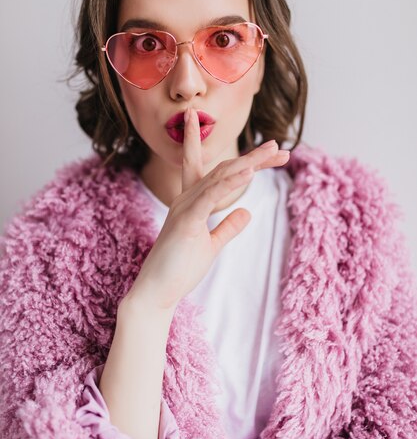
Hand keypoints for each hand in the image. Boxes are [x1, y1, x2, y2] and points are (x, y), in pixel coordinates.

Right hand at [126, 108, 289, 310]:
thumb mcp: (212, 244)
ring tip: (273, 151)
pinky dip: (231, 182)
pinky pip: (211, 195)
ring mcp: (186, 206)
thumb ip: (228, 227)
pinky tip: (250, 172)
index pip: (216, 172)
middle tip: (280, 147)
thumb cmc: (180, 268)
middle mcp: (187, 198)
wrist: (157, 291)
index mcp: (192, 202)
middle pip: (225, 169)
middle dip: (253, 157)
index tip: (266, 149)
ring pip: (221, 176)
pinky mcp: (187, 220)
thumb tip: (246, 211)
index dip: (239, 157)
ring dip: (248, 162)